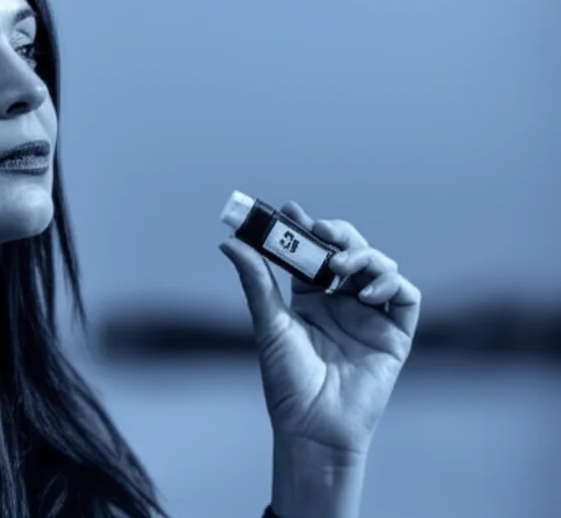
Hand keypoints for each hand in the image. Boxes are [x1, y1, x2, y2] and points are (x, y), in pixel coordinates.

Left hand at [219, 201, 420, 456]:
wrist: (313, 426)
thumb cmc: (287, 381)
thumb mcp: (269, 323)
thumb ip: (256, 280)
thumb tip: (229, 242)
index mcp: (311, 299)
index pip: (312, 254)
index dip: (304, 230)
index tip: (290, 210)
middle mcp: (342, 303)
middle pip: (349, 253)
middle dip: (339, 235)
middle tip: (321, 230)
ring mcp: (371, 317)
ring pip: (381, 267)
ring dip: (365, 256)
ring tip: (342, 266)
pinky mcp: (395, 336)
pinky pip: (406, 298)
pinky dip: (392, 284)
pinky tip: (367, 292)